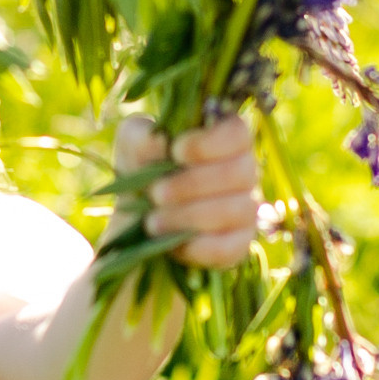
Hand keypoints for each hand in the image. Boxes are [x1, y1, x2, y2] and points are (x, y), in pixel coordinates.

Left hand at [116, 110, 262, 267]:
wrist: (135, 217)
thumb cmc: (141, 168)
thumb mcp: (133, 144)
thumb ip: (143, 136)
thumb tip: (161, 144)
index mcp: (223, 138)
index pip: (237, 132)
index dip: (210, 142)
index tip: (176, 151)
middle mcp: (243, 171)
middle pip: (239, 172)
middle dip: (192, 184)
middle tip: (155, 194)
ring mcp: (245, 208)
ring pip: (237, 210)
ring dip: (190, 216)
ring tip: (153, 222)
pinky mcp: (238, 243)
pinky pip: (231, 246)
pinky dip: (201, 247)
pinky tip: (173, 245)